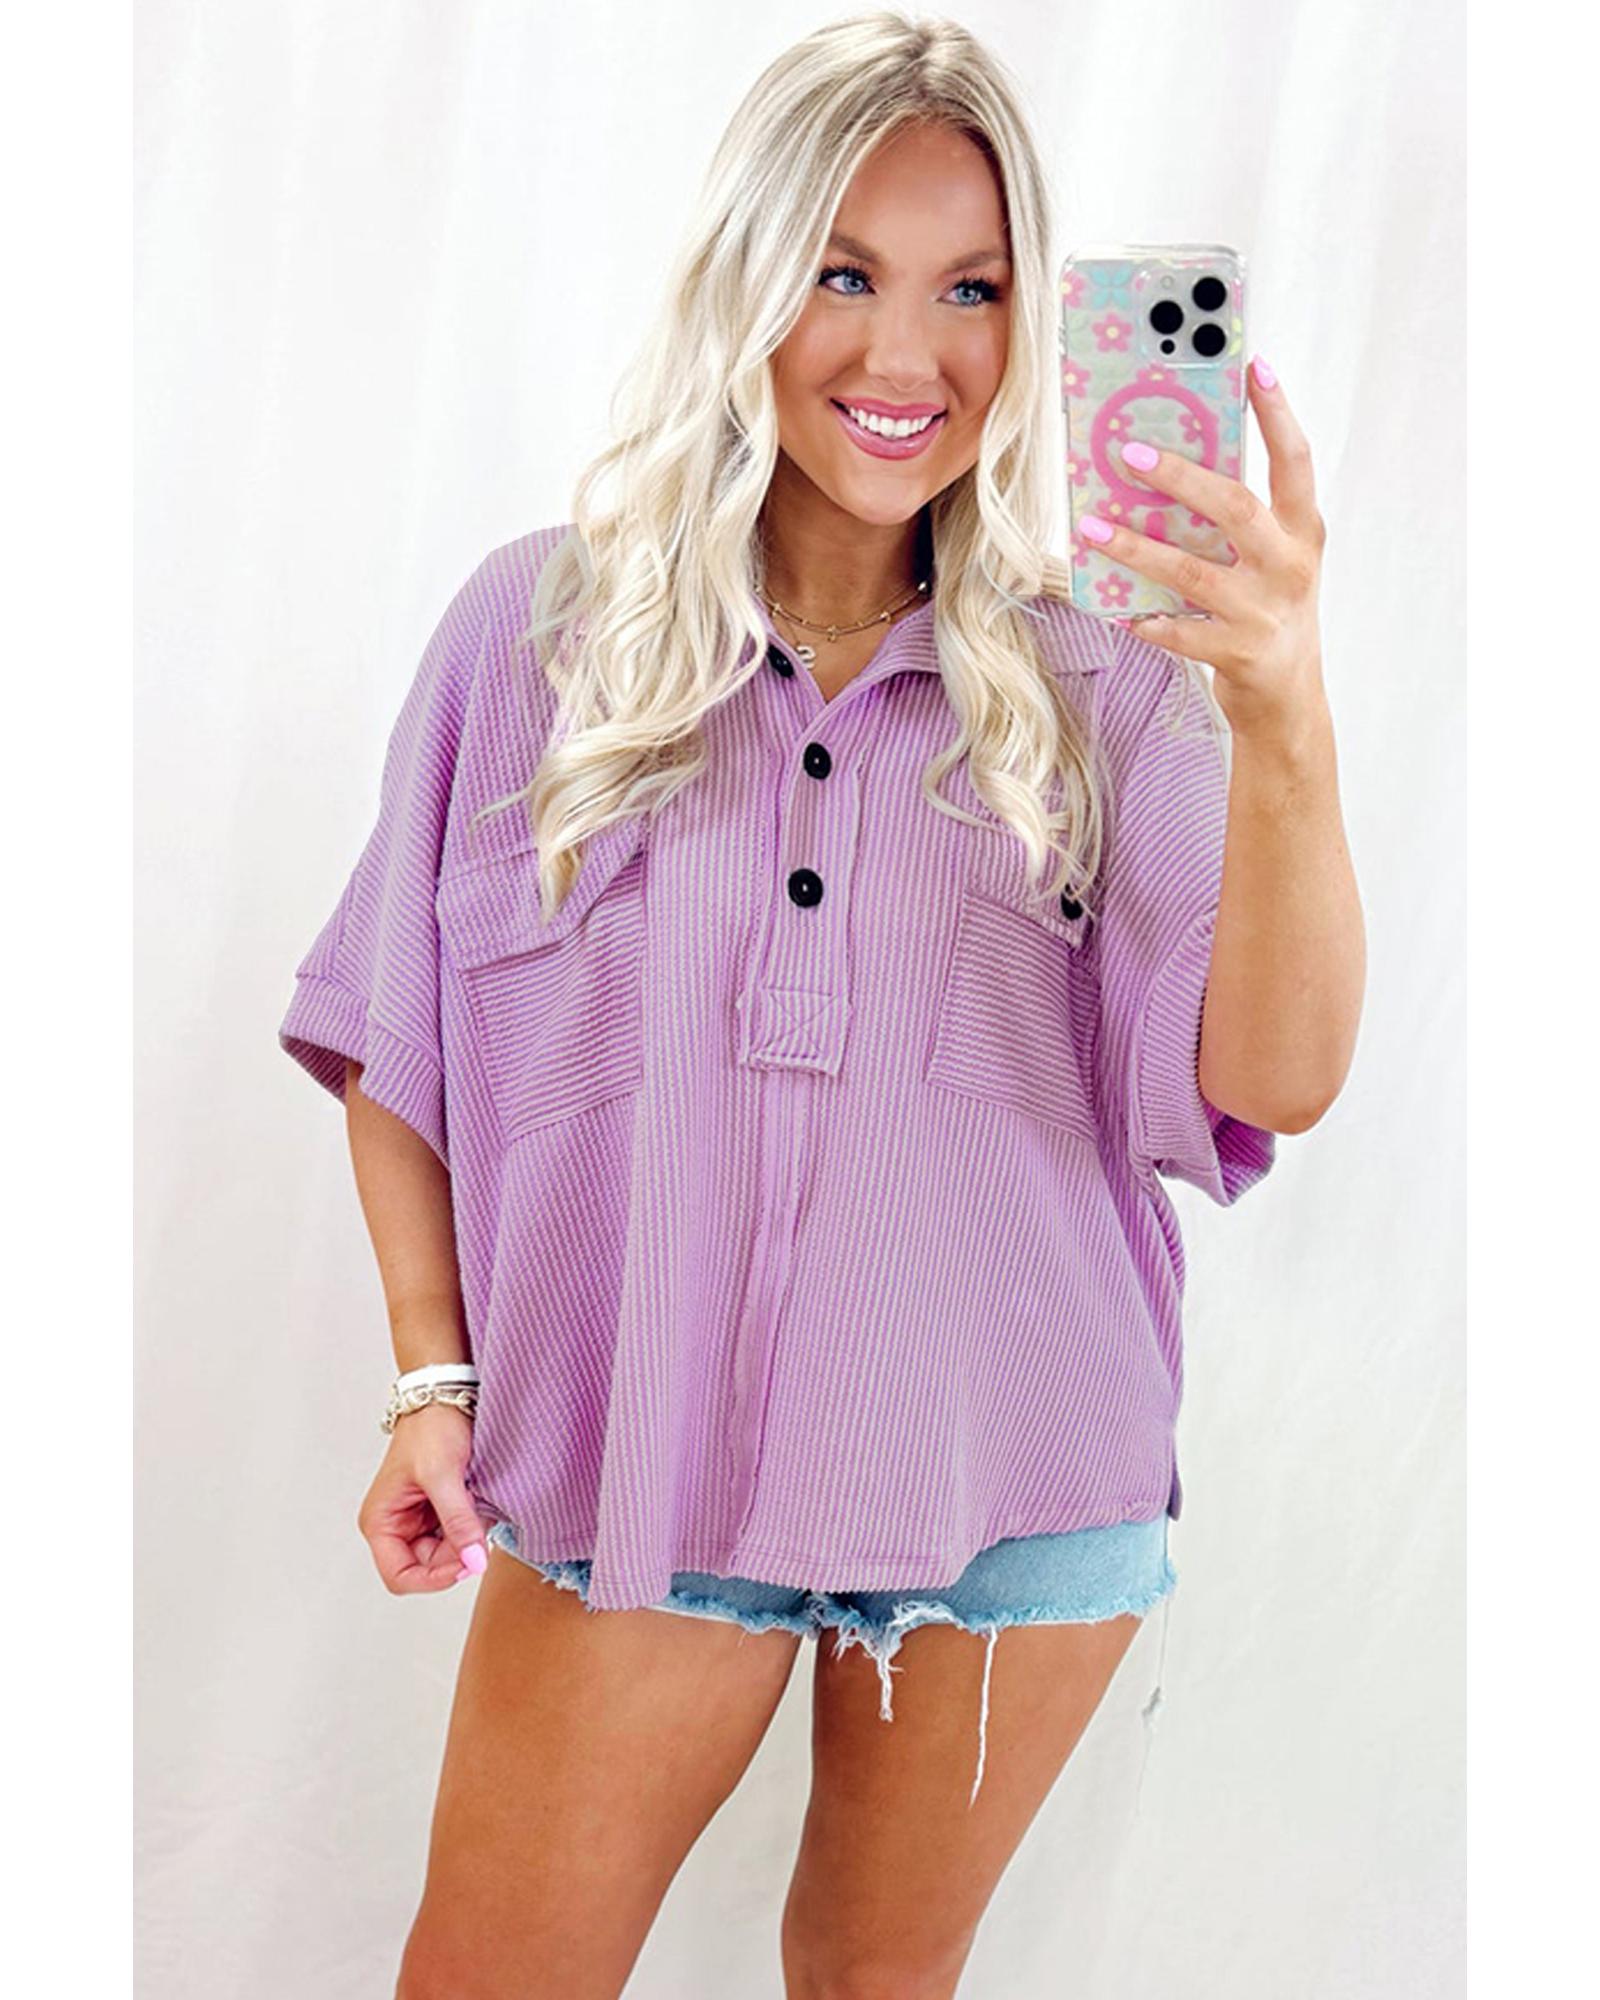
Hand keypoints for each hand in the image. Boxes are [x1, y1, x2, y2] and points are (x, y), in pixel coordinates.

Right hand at [357, 1402, 490, 1593]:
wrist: (446, 1397)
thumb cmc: (431, 1428)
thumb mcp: (444, 1476)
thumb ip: (458, 1521)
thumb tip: (474, 1562)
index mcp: (381, 1522)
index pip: (400, 1577)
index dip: (433, 1579)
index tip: (466, 1564)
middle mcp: (396, 1526)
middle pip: (428, 1567)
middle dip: (456, 1555)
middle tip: (480, 1532)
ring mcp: (418, 1520)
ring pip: (447, 1554)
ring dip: (466, 1540)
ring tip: (477, 1509)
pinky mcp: (438, 1511)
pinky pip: (457, 1534)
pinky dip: (472, 1527)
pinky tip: (479, 1506)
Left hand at [1078, 355, 1327, 745]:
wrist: (1290, 697)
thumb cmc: (1269, 610)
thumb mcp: (1271, 559)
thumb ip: (1237, 521)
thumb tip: (1169, 467)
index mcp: (1303, 532)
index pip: (1295, 461)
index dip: (1277, 413)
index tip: (1254, 365)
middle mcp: (1289, 567)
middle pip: (1235, 507)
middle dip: (1182, 477)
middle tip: (1132, 453)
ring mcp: (1263, 612)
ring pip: (1192, 571)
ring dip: (1136, 548)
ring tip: (1092, 527)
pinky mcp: (1236, 653)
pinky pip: (1178, 631)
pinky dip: (1146, 619)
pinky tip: (1117, 609)